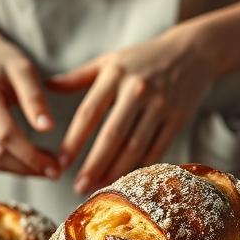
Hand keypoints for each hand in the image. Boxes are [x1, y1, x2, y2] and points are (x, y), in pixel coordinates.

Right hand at [0, 34, 59, 177]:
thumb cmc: (3, 61)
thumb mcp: (24, 69)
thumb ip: (35, 99)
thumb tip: (47, 129)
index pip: (6, 135)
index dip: (31, 155)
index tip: (56, 166)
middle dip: (29, 167)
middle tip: (57, 172)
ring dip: (21, 170)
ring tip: (48, 169)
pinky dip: (11, 165)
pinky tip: (31, 163)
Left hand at [48, 24, 216, 193]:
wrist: (193, 52)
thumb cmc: (143, 59)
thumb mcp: (110, 61)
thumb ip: (79, 76)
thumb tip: (46, 86)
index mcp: (115, 75)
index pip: (89, 112)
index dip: (74, 140)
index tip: (61, 161)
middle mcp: (137, 90)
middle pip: (112, 135)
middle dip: (94, 164)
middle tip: (77, 187)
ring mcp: (160, 105)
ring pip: (135, 145)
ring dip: (115, 170)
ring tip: (98, 188)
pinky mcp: (178, 118)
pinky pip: (157, 149)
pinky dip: (140, 167)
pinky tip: (126, 180)